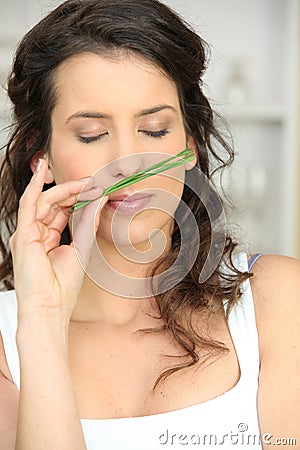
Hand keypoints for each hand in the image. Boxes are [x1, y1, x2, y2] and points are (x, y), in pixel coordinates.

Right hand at [9, 159, 107, 320]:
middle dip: (74, 190)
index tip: (98, 189)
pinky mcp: (23, 234)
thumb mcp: (82, 248)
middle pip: (53, 202)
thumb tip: (100, 199)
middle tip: (94, 182)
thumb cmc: (63, 287)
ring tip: (85, 184)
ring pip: (44, 200)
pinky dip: (35, 186)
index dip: (79, 197)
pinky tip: (43, 172)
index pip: (62, 209)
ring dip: (65, 189)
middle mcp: (36, 233)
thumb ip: (88, 223)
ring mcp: (28, 233)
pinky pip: (28, 204)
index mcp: (48, 237)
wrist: (51, 308)